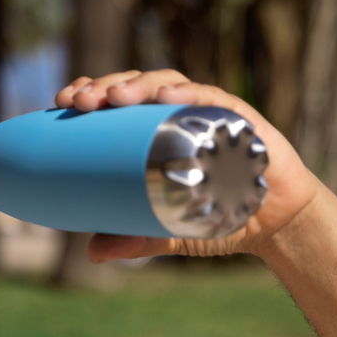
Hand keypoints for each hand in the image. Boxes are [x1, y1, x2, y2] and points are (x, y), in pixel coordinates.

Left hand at [54, 70, 323, 261]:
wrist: (275, 224)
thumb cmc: (218, 217)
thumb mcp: (167, 231)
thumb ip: (133, 240)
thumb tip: (92, 253)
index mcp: (154, 132)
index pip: (116, 102)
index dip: (89, 92)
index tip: (61, 100)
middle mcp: (177, 115)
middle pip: (134, 86)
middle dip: (103, 86)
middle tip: (79, 101)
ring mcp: (208, 112)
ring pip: (167, 84)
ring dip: (138, 85)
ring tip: (114, 96)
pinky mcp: (239, 118)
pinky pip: (212, 98)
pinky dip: (188, 94)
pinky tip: (166, 97)